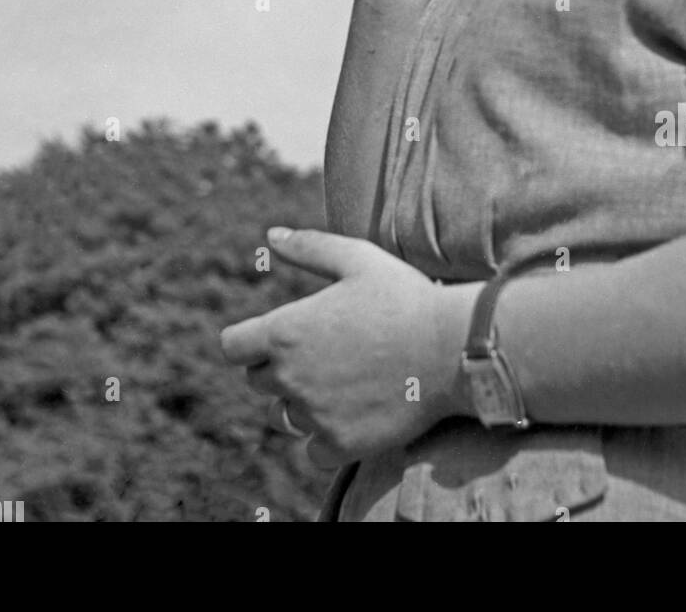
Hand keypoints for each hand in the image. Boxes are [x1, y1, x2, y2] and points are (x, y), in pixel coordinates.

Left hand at [220, 228, 479, 468]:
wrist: (452, 349)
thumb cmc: (405, 297)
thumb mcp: (358, 258)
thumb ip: (309, 247)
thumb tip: (270, 235)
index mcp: (286, 331)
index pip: (232, 347)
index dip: (248, 340)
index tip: (273, 336)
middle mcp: (290, 377)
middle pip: (257, 381)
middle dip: (278, 366)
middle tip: (322, 352)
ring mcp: (314, 415)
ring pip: (283, 417)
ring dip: (299, 402)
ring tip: (339, 381)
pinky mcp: (340, 445)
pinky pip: (312, 449)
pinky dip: (326, 436)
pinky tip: (352, 412)